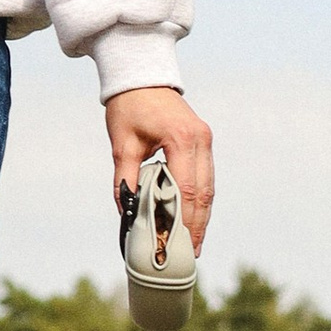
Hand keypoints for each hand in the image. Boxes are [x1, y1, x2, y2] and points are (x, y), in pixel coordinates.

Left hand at [105, 85, 214, 256]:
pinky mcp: (203, 141)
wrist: (142, 76)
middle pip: (203, 193)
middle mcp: (200, 140)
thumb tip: (126, 211)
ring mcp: (205, 140)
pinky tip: (195, 218)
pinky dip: (201, 200)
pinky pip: (206, 177)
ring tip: (194, 243)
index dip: (182, 220)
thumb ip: (124, 178)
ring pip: (208, 188)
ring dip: (202, 216)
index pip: (185, 189)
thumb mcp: (121, 143)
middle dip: (197, 225)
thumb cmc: (128, 107)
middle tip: (189, 253)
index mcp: (180, 139)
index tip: (176, 243)